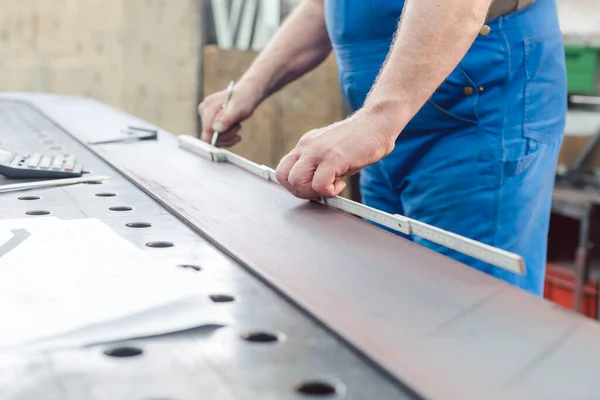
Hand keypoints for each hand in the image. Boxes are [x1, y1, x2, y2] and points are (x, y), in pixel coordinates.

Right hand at [198, 80, 262, 146]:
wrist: (246, 95)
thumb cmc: (243, 99)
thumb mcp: (238, 108)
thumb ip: (226, 118)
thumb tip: (216, 129)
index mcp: (207, 107)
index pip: (207, 130)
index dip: (219, 138)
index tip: (233, 136)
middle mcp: (204, 112)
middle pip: (210, 136)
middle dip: (227, 136)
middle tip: (238, 127)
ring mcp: (207, 118)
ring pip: (214, 139)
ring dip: (229, 137)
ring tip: (238, 126)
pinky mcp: (212, 123)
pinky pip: (217, 138)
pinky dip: (228, 138)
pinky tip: (235, 133)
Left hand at [275, 111, 396, 198]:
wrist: (377, 123)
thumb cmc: (358, 140)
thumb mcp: (329, 150)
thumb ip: (316, 164)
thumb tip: (311, 186)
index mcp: (305, 145)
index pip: (282, 170)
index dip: (294, 185)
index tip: (312, 187)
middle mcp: (307, 146)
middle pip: (284, 177)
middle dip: (300, 191)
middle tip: (320, 190)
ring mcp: (319, 151)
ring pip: (297, 181)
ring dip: (313, 191)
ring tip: (331, 186)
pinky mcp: (334, 157)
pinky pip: (319, 184)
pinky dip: (329, 191)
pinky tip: (341, 184)